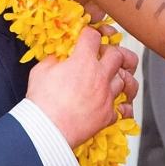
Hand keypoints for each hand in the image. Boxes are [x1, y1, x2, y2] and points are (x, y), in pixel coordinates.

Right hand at [25, 26, 138, 147]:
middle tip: (102, 56)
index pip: (93, 36)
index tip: (87, 37)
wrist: (48, 130)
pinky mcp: (108, 114)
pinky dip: (120, 105)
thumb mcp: (40, 72)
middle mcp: (99, 76)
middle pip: (117, 55)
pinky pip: (123, 108)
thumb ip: (52, 60)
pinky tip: (114, 104)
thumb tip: (57, 58)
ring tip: (109, 79)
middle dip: (111, 52)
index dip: (90, 34)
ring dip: (117, 77)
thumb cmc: (42, 103)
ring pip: (124, 79)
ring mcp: (106, 95)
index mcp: (83, 61)